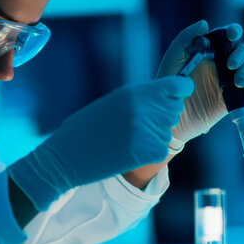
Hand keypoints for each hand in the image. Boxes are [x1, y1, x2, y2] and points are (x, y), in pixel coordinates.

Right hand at [7, 76, 193, 210]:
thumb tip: (163, 98)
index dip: (178, 92)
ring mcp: (145, 132)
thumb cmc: (83, 129)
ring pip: (167, 133)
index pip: (178, 87)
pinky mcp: (146, 153)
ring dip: (153, 137)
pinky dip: (149, 154)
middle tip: (137, 126)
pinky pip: (162, 151)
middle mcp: (143, 109)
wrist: (64, 156)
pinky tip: (128, 153)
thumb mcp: (110, 104)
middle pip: (174, 111)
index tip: (174, 97)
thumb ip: (138, 99)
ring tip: (126, 140)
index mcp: (134, 93)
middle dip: (161, 118)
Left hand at [157, 20, 243, 150]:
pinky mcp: (232, 100)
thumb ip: (184, 39)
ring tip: (238, 83)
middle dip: (242, 56)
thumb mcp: (172, 60)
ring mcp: (229, 82)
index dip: (234, 31)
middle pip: (243, 54)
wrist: (168, 116)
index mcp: (210, 52)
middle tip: (230, 66)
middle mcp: (222, 65)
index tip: (232, 34)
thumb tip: (204, 23)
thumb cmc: (167, 85)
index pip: (228, 36)